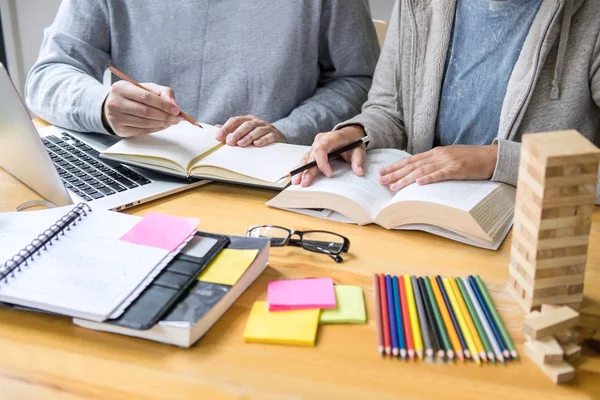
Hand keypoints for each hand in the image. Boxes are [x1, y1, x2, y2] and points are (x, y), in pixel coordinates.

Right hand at [102, 81, 182, 136]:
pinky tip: (162, 125)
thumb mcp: (147, 88)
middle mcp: (115, 103)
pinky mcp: (120, 129)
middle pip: (146, 112)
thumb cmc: (134, 95)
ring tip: (172, 121)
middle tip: (177, 118)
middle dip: (165, 116)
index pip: (146, 97)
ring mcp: (116, 118)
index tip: (177, 110)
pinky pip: (142, 131)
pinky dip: (156, 129)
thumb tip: (174, 105)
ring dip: (162, 124)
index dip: (164, 104)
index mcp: (121, 88)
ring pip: (145, 123)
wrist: (114, 105)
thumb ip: (163, 92)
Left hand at [215, 115, 286, 146]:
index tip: (218, 137)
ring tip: (241, 144)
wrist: (279, 139)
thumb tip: (216, 127)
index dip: (226, 128)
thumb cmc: (258, 136)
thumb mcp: (245, 132)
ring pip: (257, 130)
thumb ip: (232, 130)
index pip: (235, 120)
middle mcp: (257, 122)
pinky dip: (263, 140)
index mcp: (248, 119)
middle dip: (237, 133)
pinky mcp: (276, 135)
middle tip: (229, 142)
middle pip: (246, 124)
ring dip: (248, 137)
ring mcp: (267, 127)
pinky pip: (269, 136)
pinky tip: (256, 144)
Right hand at [292, 125, 366, 186]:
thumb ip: (359, 160)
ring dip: (300, 170)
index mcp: (331, 137)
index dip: (322, 162)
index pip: (321, 149)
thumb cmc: (353, 141)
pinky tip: (296, 177)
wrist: (350, 134)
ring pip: (306, 158)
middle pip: (311, 156)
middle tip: (304, 183)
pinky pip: (306, 159)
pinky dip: (301, 168)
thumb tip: (359, 172)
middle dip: (307, 170)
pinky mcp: (313, 151)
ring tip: (296, 181)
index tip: (329, 174)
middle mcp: (320, 140)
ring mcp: (315, 145)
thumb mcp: (359, 149)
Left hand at [378, 145, 497, 190]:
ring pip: (422, 171)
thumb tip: (420, 172)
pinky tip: (418, 184)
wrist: (491, 156)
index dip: (396, 166)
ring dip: (406, 179)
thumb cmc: (471, 159)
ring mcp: (447, 162)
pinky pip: (440, 175)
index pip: (411, 160)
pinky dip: (429, 179)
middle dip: (395, 173)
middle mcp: (438, 155)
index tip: (382, 172)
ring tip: (394, 186)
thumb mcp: (450, 157)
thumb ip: (435, 163)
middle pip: (412, 165)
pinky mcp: (457, 169)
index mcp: (436, 152)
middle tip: (380, 180)